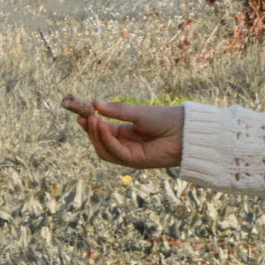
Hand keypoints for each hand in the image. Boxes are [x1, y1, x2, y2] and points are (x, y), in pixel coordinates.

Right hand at [61, 94, 183, 168]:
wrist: (184, 131)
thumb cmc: (164, 119)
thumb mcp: (137, 112)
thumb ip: (116, 111)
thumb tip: (95, 103)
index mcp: (126, 133)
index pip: (103, 131)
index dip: (90, 124)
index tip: (79, 114)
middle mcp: (126, 145)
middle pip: (100, 142)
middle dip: (90, 131)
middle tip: (82, 116)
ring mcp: (130, 155)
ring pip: (104, 151)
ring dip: (95, 136)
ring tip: (92, 119)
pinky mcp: (135, 162)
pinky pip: (116, 153)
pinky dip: (107, 140)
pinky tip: (103, 126)